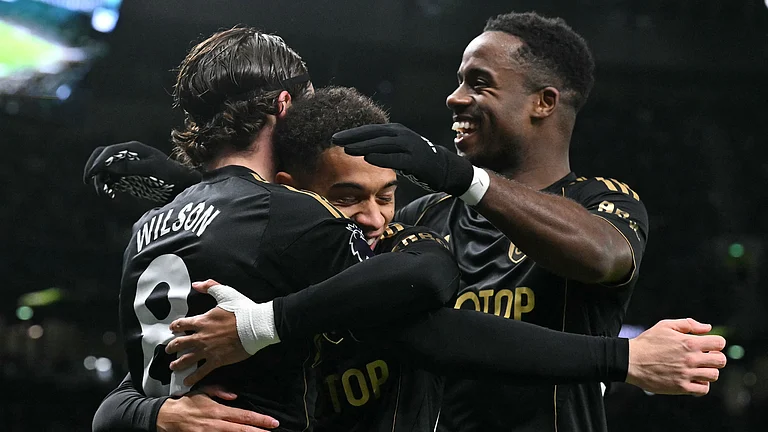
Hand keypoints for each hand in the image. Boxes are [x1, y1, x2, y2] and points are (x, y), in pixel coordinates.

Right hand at [83, 141, 200, 203]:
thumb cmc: (170, 172)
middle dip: (93, 168)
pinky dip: (107, 185)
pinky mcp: (128, 175)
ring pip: (105, 169)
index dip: (98, 161)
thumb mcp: (152, 169)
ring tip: (106, 194)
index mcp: (133, 148)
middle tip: (88, 182)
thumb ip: (131, 167)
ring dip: (101, 180)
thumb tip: (109, 165)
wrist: (182, 181)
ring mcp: (127, 164)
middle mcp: (128, 154)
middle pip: (102, 157)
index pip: (109, 151)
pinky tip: (112, 195)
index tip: (93, 174)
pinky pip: (111, 178)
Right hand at [157, 385, 278, 431]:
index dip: (259, 420)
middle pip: (241, 430)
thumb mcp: (203, 391)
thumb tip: (234, 396)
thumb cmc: (186, 404)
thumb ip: (220, 391)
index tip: (272, 422)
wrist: (165, 417)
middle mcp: (215, 423)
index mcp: (217, 410)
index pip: (243, 416)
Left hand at [166, 279, 278, 386]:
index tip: (172, 329)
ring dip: (178, 363)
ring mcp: (207, 350)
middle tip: (169, 350)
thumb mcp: (225, 293)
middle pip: (180, 343)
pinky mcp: (216, 360)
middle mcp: (201, 336)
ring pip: (187, 359)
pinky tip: (186, 382)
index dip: (175, 327)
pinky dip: (193, 377)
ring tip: (173, 367)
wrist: (255, 326)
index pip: (182, 324)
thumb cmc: (242, 309)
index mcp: (202, 320)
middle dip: (172, 347)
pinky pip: (201, 371)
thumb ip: (209, 287)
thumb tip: (196, 284)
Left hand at [333, 123, 473, 195]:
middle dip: (353, 137)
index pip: (370, 130)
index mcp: (395, 131)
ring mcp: (409, 146)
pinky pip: (395, 158)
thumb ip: (382, 145)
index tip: (335, 136)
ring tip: (347, 149)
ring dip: (363, 146)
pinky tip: (368, 158)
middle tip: (335, 139)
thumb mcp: (398, 147)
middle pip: (373, 134)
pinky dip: (381, 157)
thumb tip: (361, 147)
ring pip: (382, 145)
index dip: (352, 132)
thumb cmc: (417, 159)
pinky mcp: (415, 160)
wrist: (443, 167)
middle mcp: (401, 135)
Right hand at [626, 318, 726, 395]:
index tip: (707, 346)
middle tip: (703, 358)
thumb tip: (708, 328)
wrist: (630, 360)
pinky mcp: (681, 387)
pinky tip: (692, 379)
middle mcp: (691, 359)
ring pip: (714, 375)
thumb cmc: (647, 342)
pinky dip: (701, 385)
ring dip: (708, 371)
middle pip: (721, 361)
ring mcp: (687, 374)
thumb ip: (688, 324)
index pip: (720, 343)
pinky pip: (703, 389)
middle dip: (714, 358)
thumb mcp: (665, 326)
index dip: (715, 343)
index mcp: (689, 342)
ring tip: (697, 369)